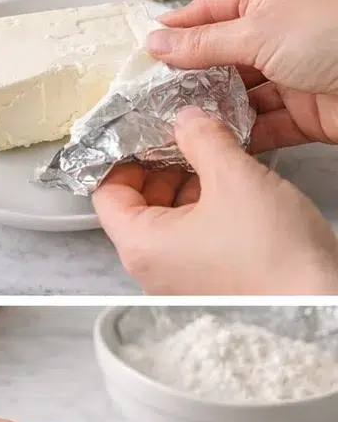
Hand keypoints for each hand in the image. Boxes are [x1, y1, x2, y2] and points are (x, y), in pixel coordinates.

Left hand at [92, 107, 337, 293]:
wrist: (315, 302)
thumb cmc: (272, 256)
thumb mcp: (234, 177)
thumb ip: (202, 139)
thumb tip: (187, 119)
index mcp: (141, 246)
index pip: (106, 194)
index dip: (122, 158)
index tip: (143, 135)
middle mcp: (151, 270)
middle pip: (136, 207)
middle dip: (159, 167)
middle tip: (183, 139)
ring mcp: (177, 281)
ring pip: (166, 222)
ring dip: (185, 186)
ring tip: (213, 159)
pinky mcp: (204, 284)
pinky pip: (190, 239)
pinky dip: (202, 210)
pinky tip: (229, 190)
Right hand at [146, 0, 337, 151]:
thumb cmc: (332, 36)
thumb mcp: (258, 31)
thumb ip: (204, 42)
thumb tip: (157, 41)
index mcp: (264, 4)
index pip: (210, 12)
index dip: (177, 29)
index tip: (144, 51)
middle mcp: (275, 38)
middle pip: (220, 59)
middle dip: (190, 79)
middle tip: (153, 99)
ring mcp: (287, 78)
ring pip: (238, 98)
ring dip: (213, 112)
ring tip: (179, 128)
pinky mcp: (300, 115)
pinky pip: (260, 128)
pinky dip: (240, 137)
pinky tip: (216, 145)